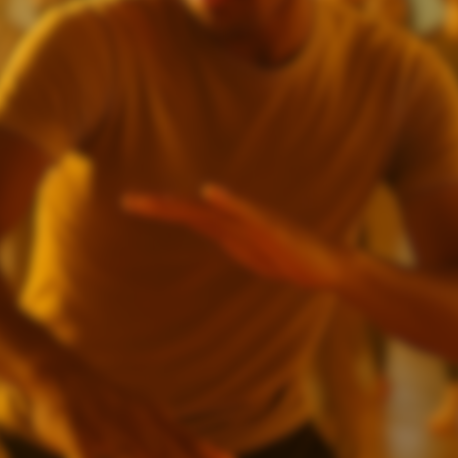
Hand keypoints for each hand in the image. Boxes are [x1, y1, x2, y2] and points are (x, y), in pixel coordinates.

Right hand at [24, 352, 239, 457]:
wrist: (61, 373)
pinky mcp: (73, 430)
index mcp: (157, 424)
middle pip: (164, 457)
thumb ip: (192, 445)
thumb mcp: (156, 421)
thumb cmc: (113, 404)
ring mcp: (104, 429)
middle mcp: (135, 427)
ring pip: (126, 457)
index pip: (188, 452)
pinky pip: (80, 453)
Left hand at [123, 185, 349, 290]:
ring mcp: (254, 223)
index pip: (186, 214)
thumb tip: (205, 228)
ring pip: (212, 211)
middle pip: (190, 211)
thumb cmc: (290, 256)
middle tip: (126, 201)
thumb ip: (226, 236)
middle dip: (159, 206)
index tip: (128, 203)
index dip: (160, 208)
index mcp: (227, 227)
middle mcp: (236, 220)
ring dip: (183, 205)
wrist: (331, 266)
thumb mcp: (247, 250)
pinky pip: (248, 213)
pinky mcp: (273, 229)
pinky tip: (209, 192)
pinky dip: (228, 202)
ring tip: (155, 200)